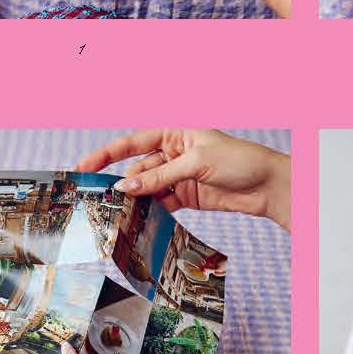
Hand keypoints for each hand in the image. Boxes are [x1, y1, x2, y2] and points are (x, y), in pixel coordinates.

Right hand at [77, 128, 290, 229]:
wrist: (268, 186)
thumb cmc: (239, 161)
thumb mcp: (196, 164)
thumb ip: (161, 176)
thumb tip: (126, 186)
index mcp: (175, 133)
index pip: (133, 142)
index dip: (106, 154)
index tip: (84, 167)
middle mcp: (174, 152)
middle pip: (138, 169)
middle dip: (123, 185)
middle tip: (103, 203)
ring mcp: (179, 175)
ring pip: (147, 188)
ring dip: (136, 201)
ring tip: (119, 215)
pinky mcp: (186, 195)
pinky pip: (161, 202)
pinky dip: (151, 211)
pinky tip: (140, 220)